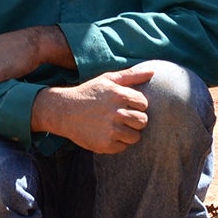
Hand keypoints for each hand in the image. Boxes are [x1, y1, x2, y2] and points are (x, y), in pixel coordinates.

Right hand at [30, 65, 158, 155]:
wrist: (64, 111)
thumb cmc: (89, 93)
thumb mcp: (108, 79)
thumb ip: (132, 75)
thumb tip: (153, 71)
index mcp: (119, 95)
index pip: (144, 104)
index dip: (136, 105)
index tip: (125, 105)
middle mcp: (116, 113)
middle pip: (143, 121)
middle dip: (135, 120)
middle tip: (122, 117)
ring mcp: (110, 130)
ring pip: (136, 137)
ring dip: (129, 133)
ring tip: (116, 127)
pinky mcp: (105, 145)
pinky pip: (123, 147)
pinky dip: (117, 143)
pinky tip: (107, 134)